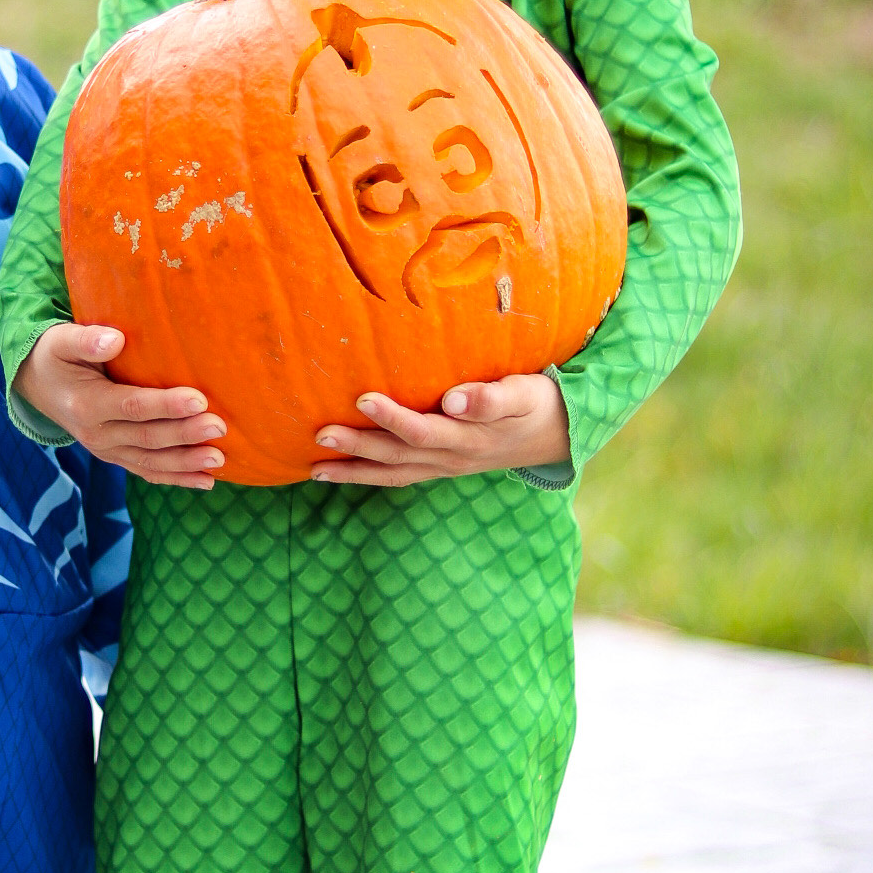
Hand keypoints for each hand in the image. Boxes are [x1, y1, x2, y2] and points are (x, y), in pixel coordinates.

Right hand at [14, 324, 225, 487]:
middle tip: (219, 427)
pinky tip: (205, 481)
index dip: (166, 405)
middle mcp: (96, 434)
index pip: (132, 407)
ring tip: (219, 460)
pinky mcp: (116, 457)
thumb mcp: (61, 341)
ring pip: (151, 462)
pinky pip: (148, 472)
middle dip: (185, 435)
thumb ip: (86, 339)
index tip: (199, 399)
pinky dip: (177, 478)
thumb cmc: (57, 356)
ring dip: (186, 464)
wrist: (38, 386)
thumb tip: (116, 339)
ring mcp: (106, 451)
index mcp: (86, 405)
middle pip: (147, 438)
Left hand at [311, 374, 569, 487]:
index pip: (423, 431)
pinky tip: (340, 472)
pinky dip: (368, 477)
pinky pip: (399, 477)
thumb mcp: (524, 395)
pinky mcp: (441, 469)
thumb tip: (454, 400)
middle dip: (357, 448)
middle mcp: (452, 459)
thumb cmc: (537, 402)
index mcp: (470, 439)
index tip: (362, 398)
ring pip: (393, 474)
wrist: (558, 434)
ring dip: (354, 473)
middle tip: (320, 435)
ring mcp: (445, 468)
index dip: (392, 418)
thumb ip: (492, 398)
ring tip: (315, 468)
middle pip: (398, 457)